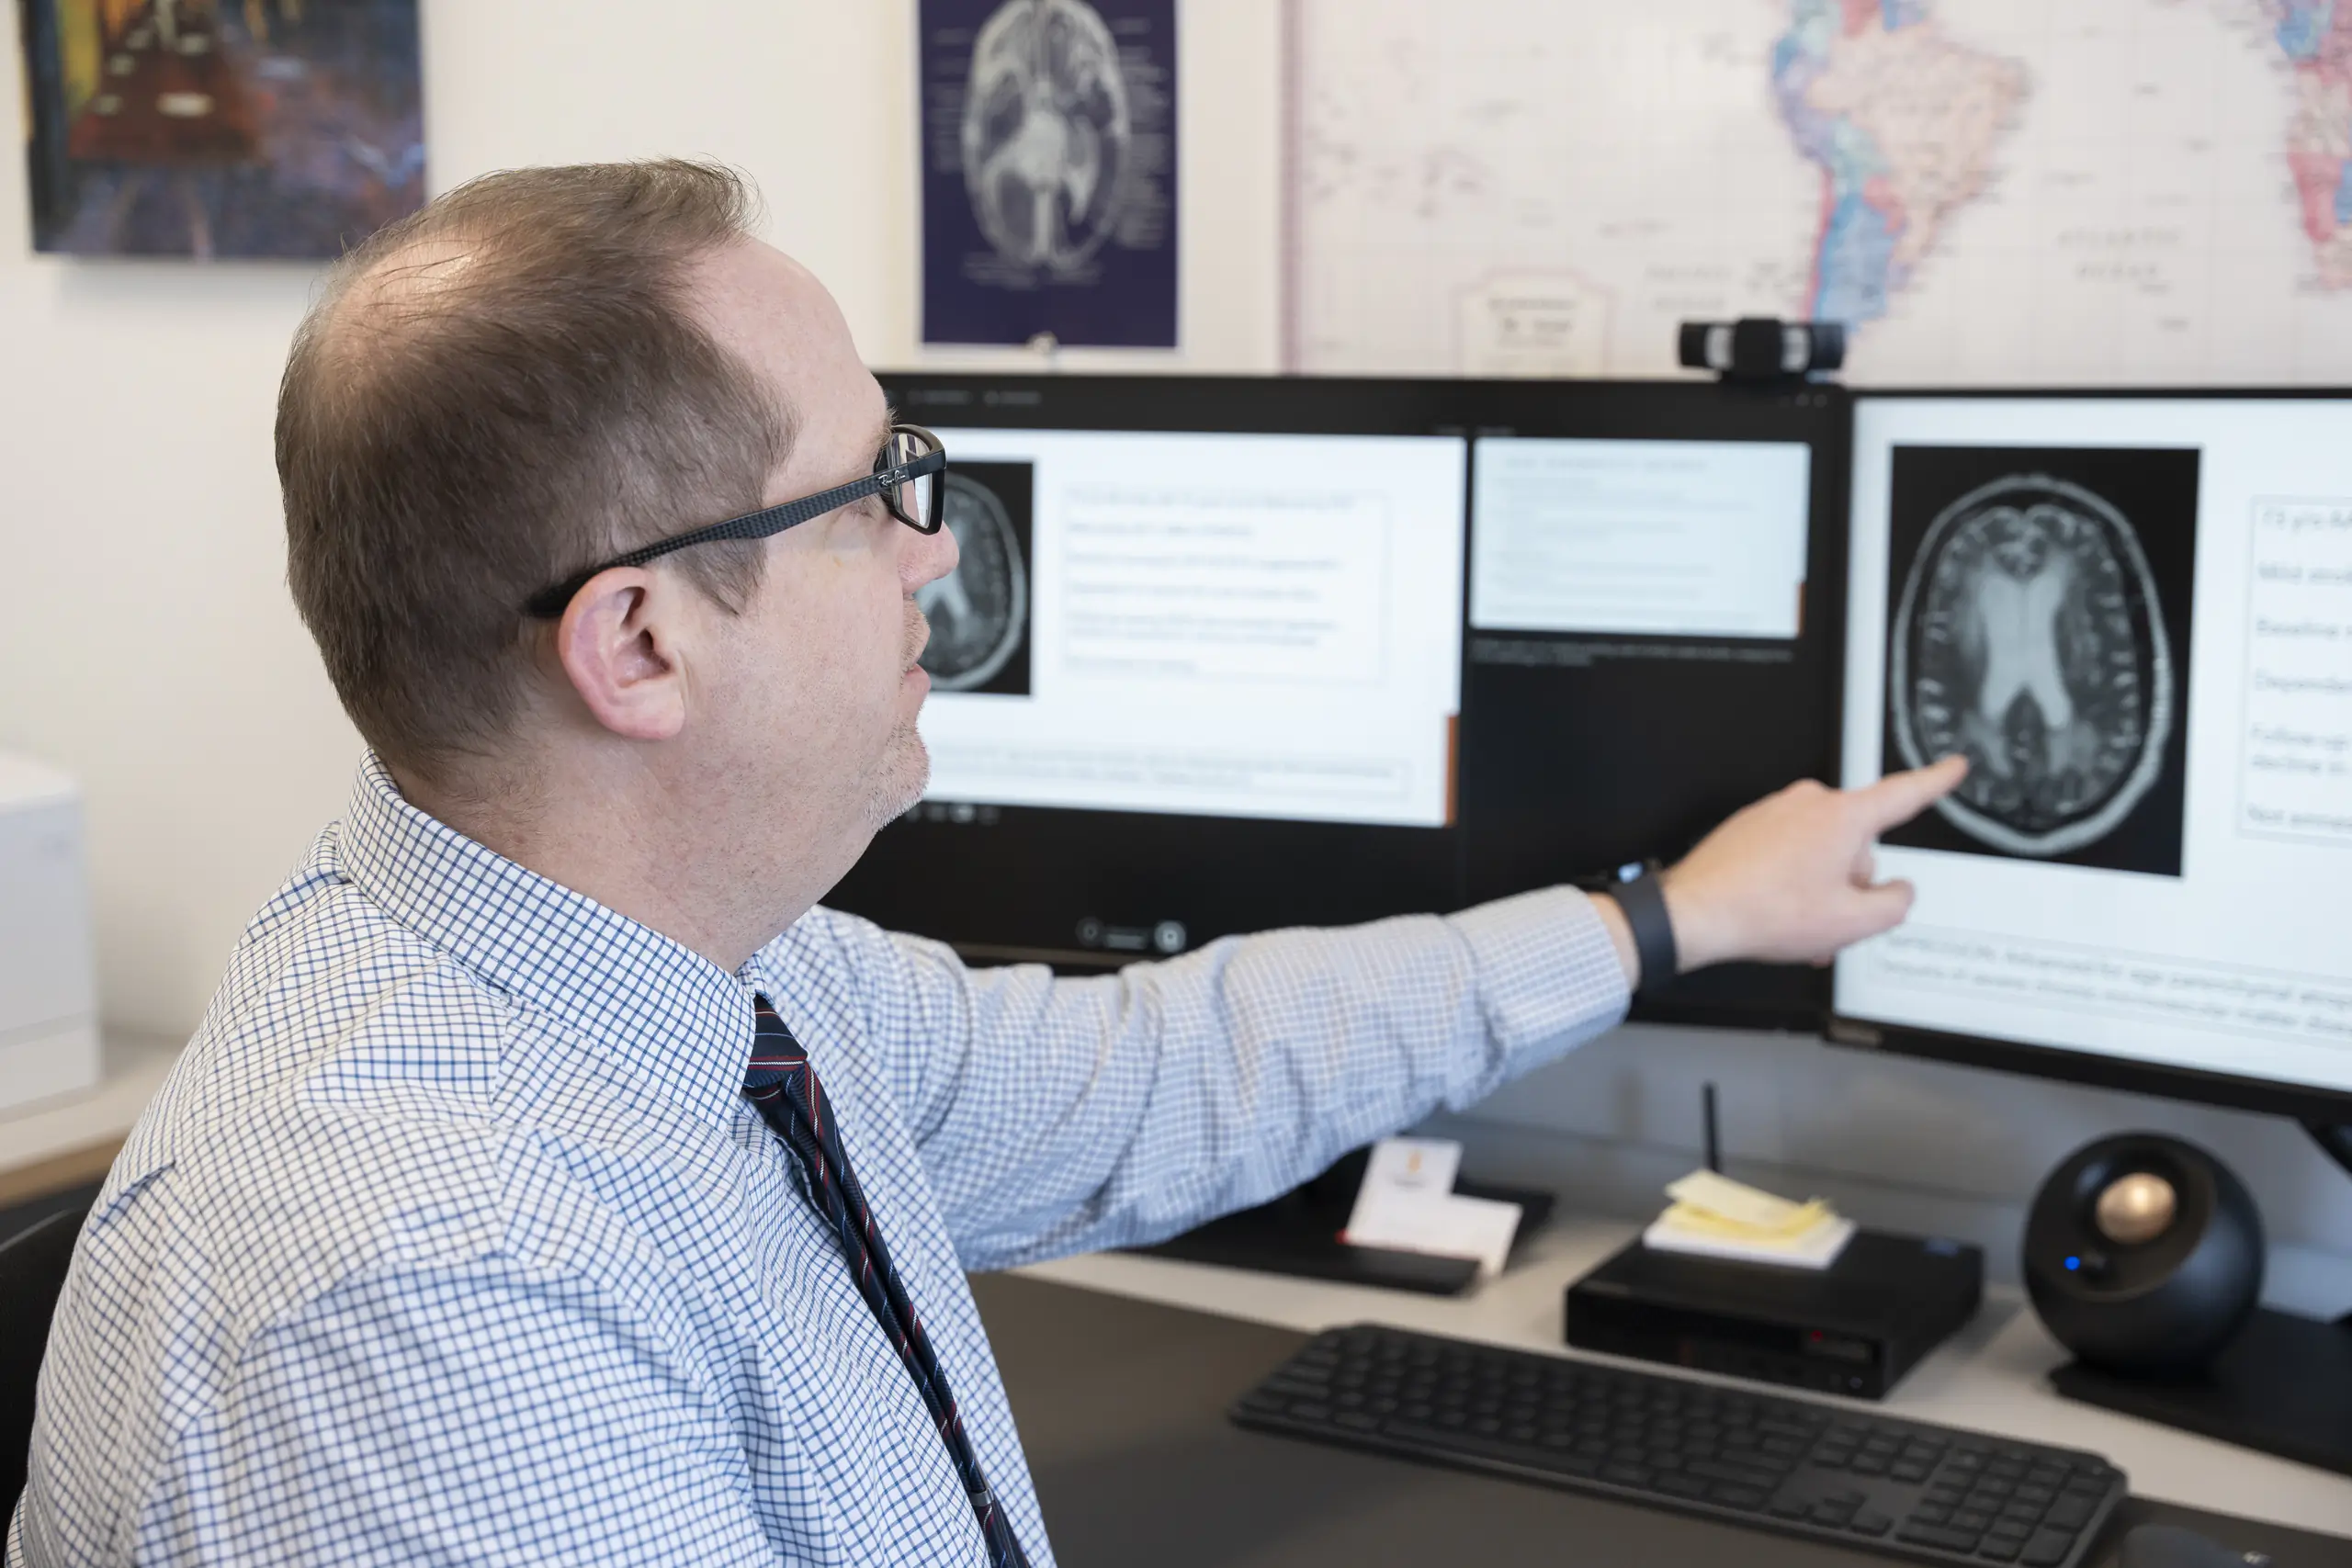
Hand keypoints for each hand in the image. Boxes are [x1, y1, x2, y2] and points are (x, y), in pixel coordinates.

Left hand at [1651, 756, 1967, 974]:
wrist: (1696, 912)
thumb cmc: (1762, 910)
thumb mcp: (1852, 922)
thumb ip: (1895, 903)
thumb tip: (1898, 890)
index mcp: (1842, 818)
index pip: (1904, 794)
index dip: (1935, 780)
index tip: (1952, 766)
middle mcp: (1808, 804)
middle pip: (1856, 845)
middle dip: (1851, 883)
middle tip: (1828, 917)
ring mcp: (1776, 812)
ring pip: (1821, 853)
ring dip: (1819, 889)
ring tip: (1796, 922)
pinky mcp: (1751, 826)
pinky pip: (1788, 853)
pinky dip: (1791, 883)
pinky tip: (1777, 913)